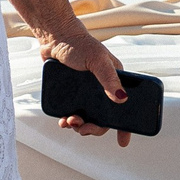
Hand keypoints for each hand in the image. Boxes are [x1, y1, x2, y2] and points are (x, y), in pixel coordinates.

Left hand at [37, 21, 135, 145]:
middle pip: (103, 118)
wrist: (54, 38)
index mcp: (114, 80)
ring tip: (69, 122)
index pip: (123, 106)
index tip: (123, 141)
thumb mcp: (97, 61)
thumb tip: (121, 98)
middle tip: (83, 128)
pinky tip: (63, 120)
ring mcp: (86, 92)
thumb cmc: (79, 44)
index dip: (124, 126)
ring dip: (79, 125)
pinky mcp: (71, 94)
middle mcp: (102, 88)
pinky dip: (68, 120)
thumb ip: (109, 79)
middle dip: (94, 127)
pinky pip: (73, 113)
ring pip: (87, 118)